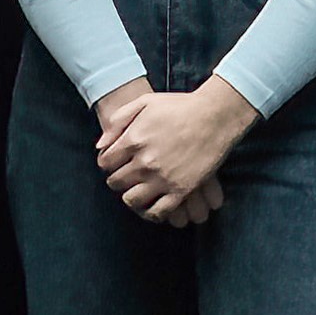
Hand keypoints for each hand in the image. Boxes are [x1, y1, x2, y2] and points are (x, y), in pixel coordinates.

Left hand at [94, 76, 255, 228]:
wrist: (215, 116)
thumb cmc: (180, 106)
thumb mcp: (144, 102)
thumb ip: (118, 121)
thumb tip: (100, 145)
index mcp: (133, 140)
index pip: (106, 163)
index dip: (107, 163)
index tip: (114, 163)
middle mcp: (145, 162)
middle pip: (116, 182)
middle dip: (117, 180)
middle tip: (124, 177)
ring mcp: (163, 178)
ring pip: (133, 200)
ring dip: (130, 197)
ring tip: (136, 191)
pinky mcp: (181, 190)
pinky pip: (159, 211)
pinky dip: (151, 212)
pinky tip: (152, 205)